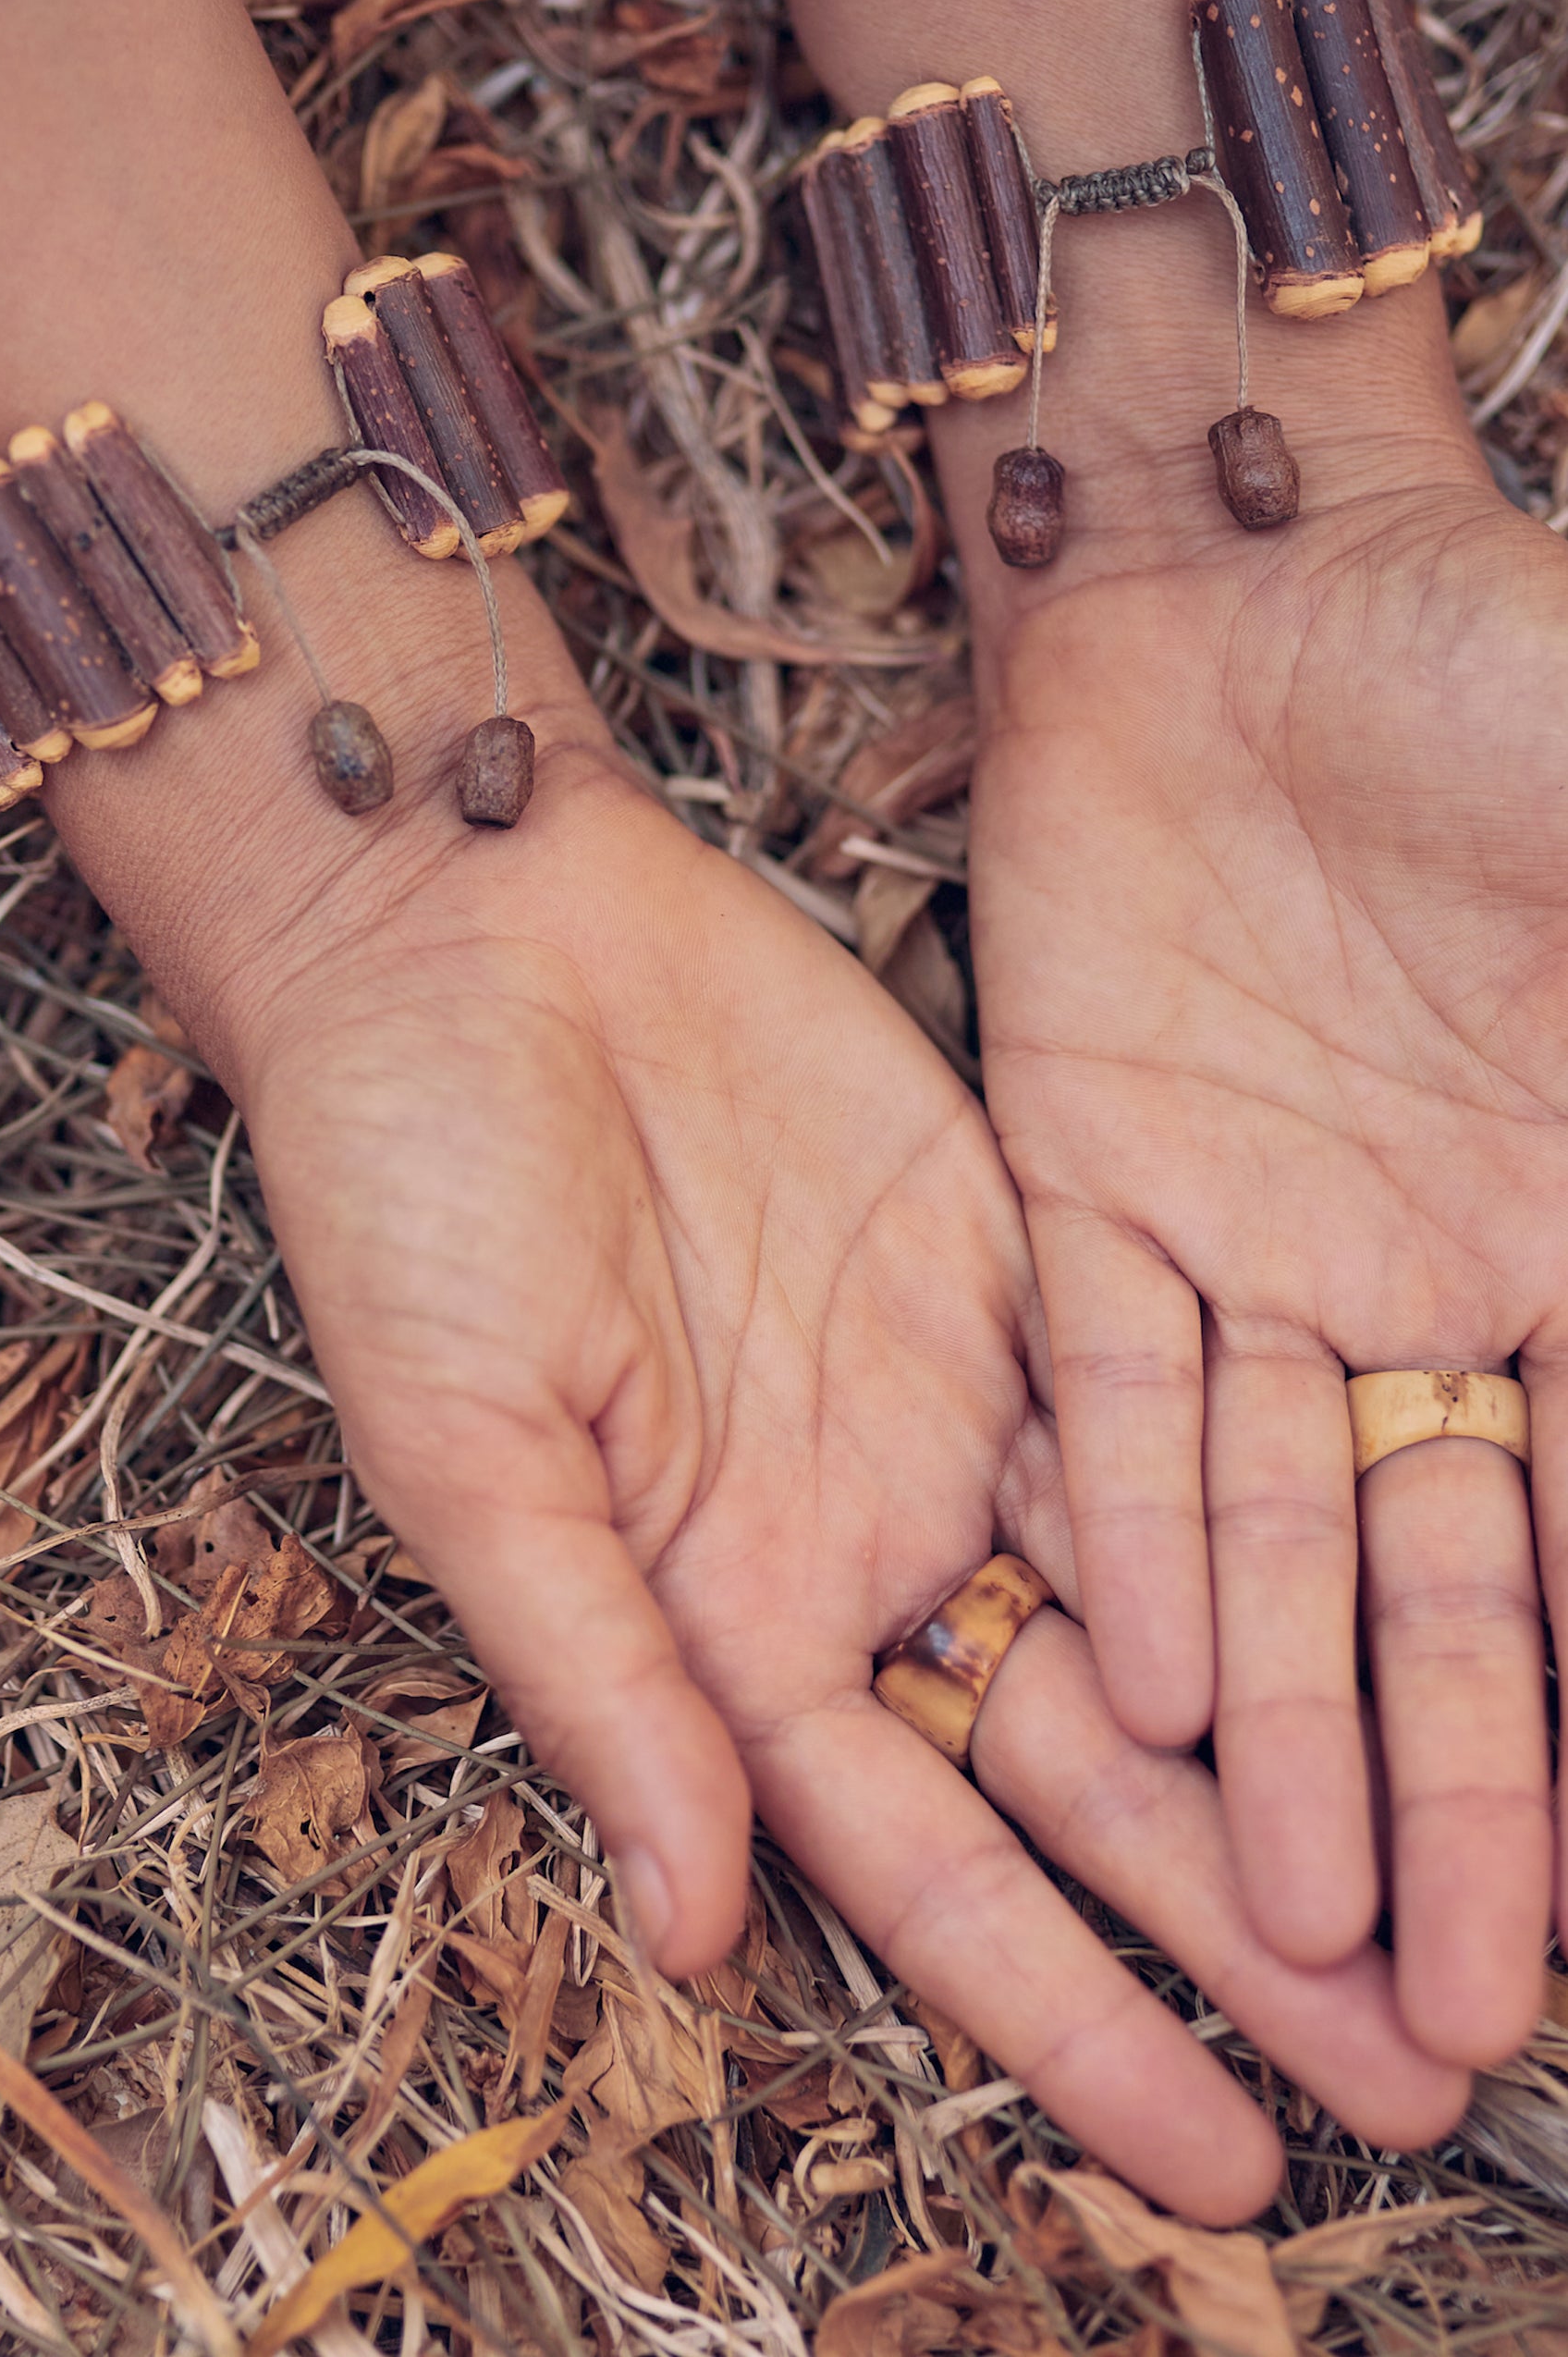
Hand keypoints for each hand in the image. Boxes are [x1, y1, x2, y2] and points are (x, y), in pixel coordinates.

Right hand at [182, 681, 1464, 2218]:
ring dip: (1300, 1749)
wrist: (469, 935)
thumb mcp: (468, 1446)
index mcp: (724, 1620)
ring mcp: (952, 1404)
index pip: (927, 1865)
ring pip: (1168, 1613)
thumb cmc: (409, 1192)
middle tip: (1425, 2080)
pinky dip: (1290, 1511)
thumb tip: (691, 1924)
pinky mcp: (1021, 1258)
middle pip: (1090, 1776)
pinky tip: (1406, 1611)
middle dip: (1246, 1931)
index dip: (1070, 2018)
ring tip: (1457, 1887)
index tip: (1216, 2160)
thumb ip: (592, 1671)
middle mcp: (860, 1539)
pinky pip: (1178, 1410)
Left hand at [963, 345, 1560, 2068]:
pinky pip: (1121, 1388)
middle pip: (1447, 1593)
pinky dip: (1145, 1525)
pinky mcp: (1091, 1171)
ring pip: (1277, 1527)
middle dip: (1445, 1804)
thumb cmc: (1508, 678)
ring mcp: (1258, 1237)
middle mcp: (1430, 1277)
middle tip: (1428, 2037)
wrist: (1254, 562)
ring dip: (1284, 1721)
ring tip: (1280, 1926)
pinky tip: (1155, 1686)